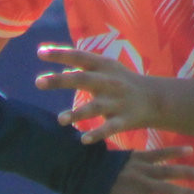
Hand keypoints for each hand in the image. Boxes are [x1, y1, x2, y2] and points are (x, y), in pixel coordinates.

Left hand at [36, 44, 165, 142]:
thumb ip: (82, 64)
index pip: (80, 56)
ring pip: (94, 108)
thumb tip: (55, 57)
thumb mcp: (106, 67)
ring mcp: (116, 102)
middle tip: (38, 82)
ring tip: (60, 120)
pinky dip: (97, 134)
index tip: (40, 53)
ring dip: (77, 113)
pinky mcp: (123, 120)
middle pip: (82, 80)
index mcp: (104, 66)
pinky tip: (84, 140)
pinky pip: (109, 128)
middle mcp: (109, 82)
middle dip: (60, 81)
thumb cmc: (123, 81)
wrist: (156, 99)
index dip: (60, 54)